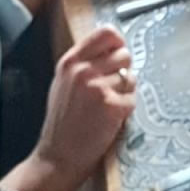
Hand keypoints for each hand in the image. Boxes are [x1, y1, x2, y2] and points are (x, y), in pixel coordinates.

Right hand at [19, 26, 136, 190]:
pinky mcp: (113, 106)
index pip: (106, 32)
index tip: (119, 51)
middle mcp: (84, 71)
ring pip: (131, 77)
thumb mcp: (63, 82)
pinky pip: (132, 99)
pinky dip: (126, 109)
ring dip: (125, 91)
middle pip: (124, 54)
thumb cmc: (62, 122)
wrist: (57, 157)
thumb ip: (84, 62)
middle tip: (111, 87)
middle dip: (123, 70)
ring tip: (107, 105)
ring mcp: (98, 88)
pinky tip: (109, 118)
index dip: (118, 42)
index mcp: (70, 62)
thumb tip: (113, 46)